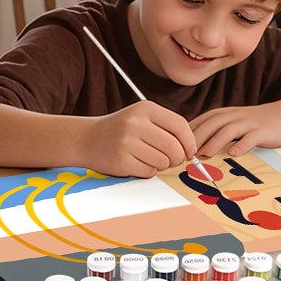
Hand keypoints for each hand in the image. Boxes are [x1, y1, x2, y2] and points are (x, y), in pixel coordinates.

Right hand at [78, 102, 197, 177]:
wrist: (87, 139)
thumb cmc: (122, 130)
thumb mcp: (142, 118)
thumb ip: (167, 127)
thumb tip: (193, 149)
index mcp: (145, 108)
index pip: (180, 125)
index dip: (189, 142)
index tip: (189, 151)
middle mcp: (136, 123)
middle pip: (174, 147)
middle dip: (177, 158)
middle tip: (169, 159)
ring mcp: (127, 141)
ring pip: (163, 161)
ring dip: (160, 165)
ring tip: (148, 158)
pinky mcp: (121, 160)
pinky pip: (149, 171)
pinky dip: (147, 171)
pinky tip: (136, 163)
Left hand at [190, 102, 280, 156]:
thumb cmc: (250, 124)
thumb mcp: (228, 123)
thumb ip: (210, 132)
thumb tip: (186, 147)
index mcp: (221, 115)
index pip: (199, 123)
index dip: (186, 135)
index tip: (176, 149)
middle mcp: (231, 116)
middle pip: (210, 125)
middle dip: (196, 139)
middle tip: (185, 155)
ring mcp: (247, 123)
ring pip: (227, 130)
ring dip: (214, 142)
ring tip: (204, 155)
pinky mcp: (261, 131)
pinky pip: (250, 138)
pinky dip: (242, 145)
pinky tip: (234, 154)